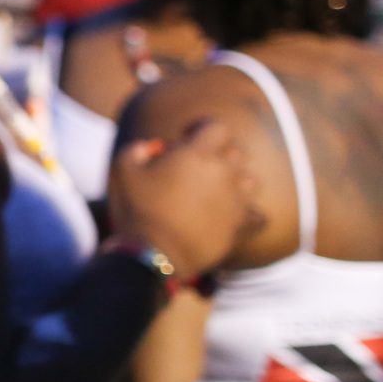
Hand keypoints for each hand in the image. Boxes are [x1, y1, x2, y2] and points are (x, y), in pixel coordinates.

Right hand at [106, 117, 261, 276]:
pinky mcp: (239, 227)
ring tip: (216, 190)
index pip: (217, 126)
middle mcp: (223, 173)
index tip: (187, 137)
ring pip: (251, 180)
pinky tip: (235, 217)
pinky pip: (259, 217)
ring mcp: (235, 201)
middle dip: (218, 153)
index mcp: (197, 154)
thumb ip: (137, 150)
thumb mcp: (123, 171)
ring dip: (236, 181)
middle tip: (198, 166)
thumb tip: (151, 147)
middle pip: (236, 151)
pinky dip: (250, 215)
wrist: (153, 255)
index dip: (202, 127)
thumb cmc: (137, 210)